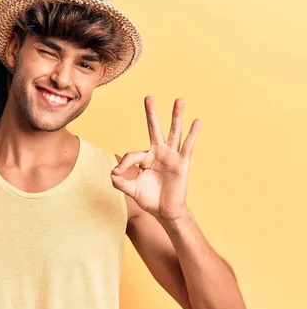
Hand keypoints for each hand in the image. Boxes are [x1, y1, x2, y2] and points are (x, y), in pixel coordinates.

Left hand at [110, 96, 201, 221]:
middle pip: (154, 129)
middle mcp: (158, 153)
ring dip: (176, 116)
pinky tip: (197, 121)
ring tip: (179, 100)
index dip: (123, 164)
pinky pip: (187, 146)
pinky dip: (193, 133)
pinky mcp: (182, 163)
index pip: (132, 155)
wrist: (165, 211)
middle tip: (148, 97)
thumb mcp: (131, 190)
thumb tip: (112, 173)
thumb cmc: (149, 199)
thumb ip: (120, 182)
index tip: (118, 174)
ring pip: (173, 132)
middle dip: (151, 114)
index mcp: (145, 158)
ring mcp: (171, 156)